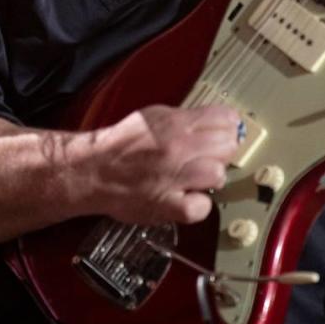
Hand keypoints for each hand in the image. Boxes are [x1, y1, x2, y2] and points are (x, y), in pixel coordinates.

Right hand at [81, 104, 240, 224]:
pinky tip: (189, 197)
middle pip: (227, 145)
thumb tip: (216, 120)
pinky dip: (199, 204)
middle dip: (224, 149)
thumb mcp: (155, 115)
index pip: (225, 118)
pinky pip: (202, 207)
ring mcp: (174, 178)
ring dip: (212, 176)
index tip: (229, 130)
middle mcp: (178, 148)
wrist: (94, 171)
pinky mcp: (168, 206)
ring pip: (219, 174)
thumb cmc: (123, 144)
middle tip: (212, 154)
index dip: (230, 125)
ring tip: (198, 176)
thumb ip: (186, 118)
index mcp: (176, 123)